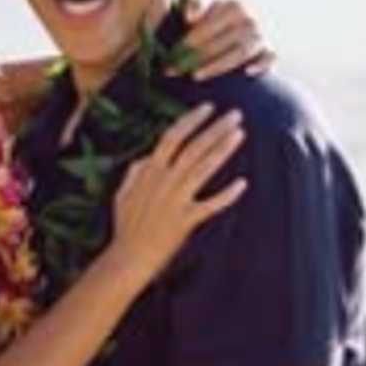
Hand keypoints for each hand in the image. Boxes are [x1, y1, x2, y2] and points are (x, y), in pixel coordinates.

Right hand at [107, 104, 247, 285]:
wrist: (129, 257)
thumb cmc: (126, 226)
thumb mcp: (123, 193)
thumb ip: (135, 172)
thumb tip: (146, 158)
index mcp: (149, 171)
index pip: (172, 137)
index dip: (191, 120)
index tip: (208, 107)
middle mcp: (165, 181)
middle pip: (194, 147)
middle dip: (215, 128)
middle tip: (236, 114)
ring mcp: (176, 199)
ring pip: (203, 168)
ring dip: (223, 149)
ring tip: (240, 134)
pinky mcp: (186, 219)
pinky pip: (211, 204)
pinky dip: (227, 194)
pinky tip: (242, 183)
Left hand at [178, 0, 274, 80]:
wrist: (241, 26)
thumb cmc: (217, 16)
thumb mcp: (206, 4)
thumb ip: (195, 3)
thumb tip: (190, 18)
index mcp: (234, 5)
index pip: (211, 25)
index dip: (193, 38)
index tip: (178, 50)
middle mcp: (250, 19)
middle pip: (222, 42)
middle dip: (198, 57)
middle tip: (177, 69)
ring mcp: (261, 36)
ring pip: (240, 53)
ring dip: (217, 66)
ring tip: (195, 76)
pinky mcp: (270, 51)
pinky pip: (269, 57)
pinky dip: (261, 64)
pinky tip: (246, 73)